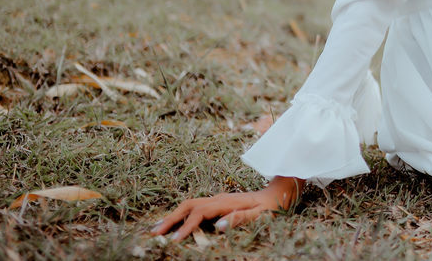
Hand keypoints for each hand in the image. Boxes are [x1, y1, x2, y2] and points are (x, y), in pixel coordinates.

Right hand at [147, 176, 302, 240]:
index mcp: (226, 202)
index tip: (173, 240)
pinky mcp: (217, 202)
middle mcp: (218, 198)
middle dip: (170, 219)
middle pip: (188, 205)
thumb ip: (239, 219)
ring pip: (189, 204)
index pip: (199, 213)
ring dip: (172, 215)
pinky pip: (195, 207)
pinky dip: (181, 214)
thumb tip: (218, 226)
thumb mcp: (259, 215)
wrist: (278, 192)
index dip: (185, 227)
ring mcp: (217, 199)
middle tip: (153, 233)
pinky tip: (174, 223)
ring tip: (157, 228)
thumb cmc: (271, 206)